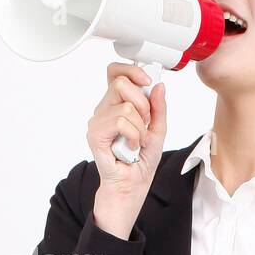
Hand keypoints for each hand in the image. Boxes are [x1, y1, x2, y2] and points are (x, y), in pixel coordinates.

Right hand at [86, 62, 167, 237]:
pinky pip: (120, 122)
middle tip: (145, 122)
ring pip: (125, 106)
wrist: (133, 184)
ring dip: (140, 126)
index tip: (147, 81)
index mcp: (116, 104)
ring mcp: (98, 122)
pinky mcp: (95, 135)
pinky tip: (130, 146)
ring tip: (137, 140)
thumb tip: (159, 86)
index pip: (116, 72)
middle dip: (142, 102)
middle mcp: (104, 110)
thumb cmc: (141, 160)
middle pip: (121, 83)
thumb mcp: (158, 129)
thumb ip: (159, 107)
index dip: (131, 70)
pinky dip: (133, 135)